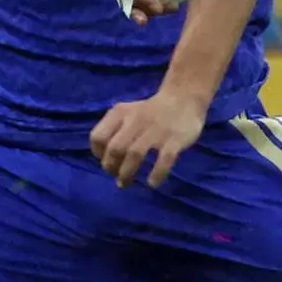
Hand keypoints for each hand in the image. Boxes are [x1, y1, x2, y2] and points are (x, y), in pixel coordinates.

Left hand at [91, 91, 206, 187]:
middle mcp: (136, 120)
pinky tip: (152, 183)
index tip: (105, 161)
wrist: (183, 98)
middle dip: (111, 167)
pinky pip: (164, 159)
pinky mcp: (175, 139)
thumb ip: (114, 131)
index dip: (98, 153)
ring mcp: (157, 130)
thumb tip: (106, 160)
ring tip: (125, 183)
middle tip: (116, 176)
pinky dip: (157, 173)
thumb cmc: (150, 112)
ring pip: (135, 154)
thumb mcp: (127, 113)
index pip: (98, 136)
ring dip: (127, 173)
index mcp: (121, 113)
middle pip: (115, 148)